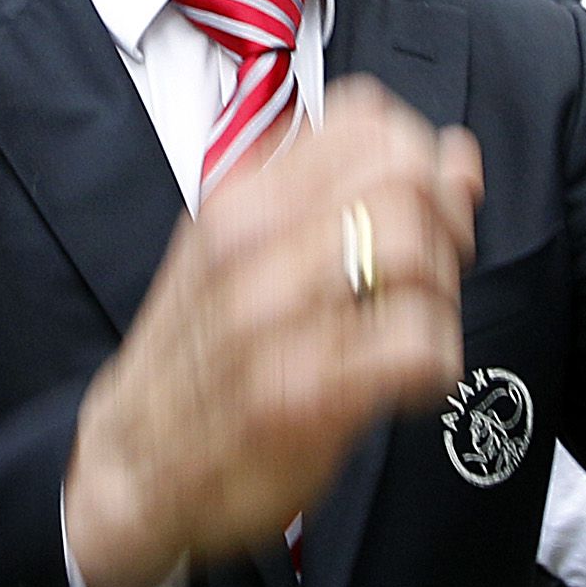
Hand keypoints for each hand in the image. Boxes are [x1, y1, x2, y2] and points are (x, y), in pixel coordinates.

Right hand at [62, 84, 480, 586]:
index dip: (421, 156)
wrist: (130, 465)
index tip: (423, 203)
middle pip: (403, 181)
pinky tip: (411, 379)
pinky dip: (437, 362)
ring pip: (413, 253)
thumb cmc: (201, 356)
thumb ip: (348, 196)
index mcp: (242, 200)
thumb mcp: (249, 252)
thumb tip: (454, 155)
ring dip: (440, 295)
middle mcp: (252, 245)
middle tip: (432, 274)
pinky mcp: (304, 395)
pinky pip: (415, 346)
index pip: (366, 121)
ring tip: (414, 328)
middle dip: (445, 226)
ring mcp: (274, 319)